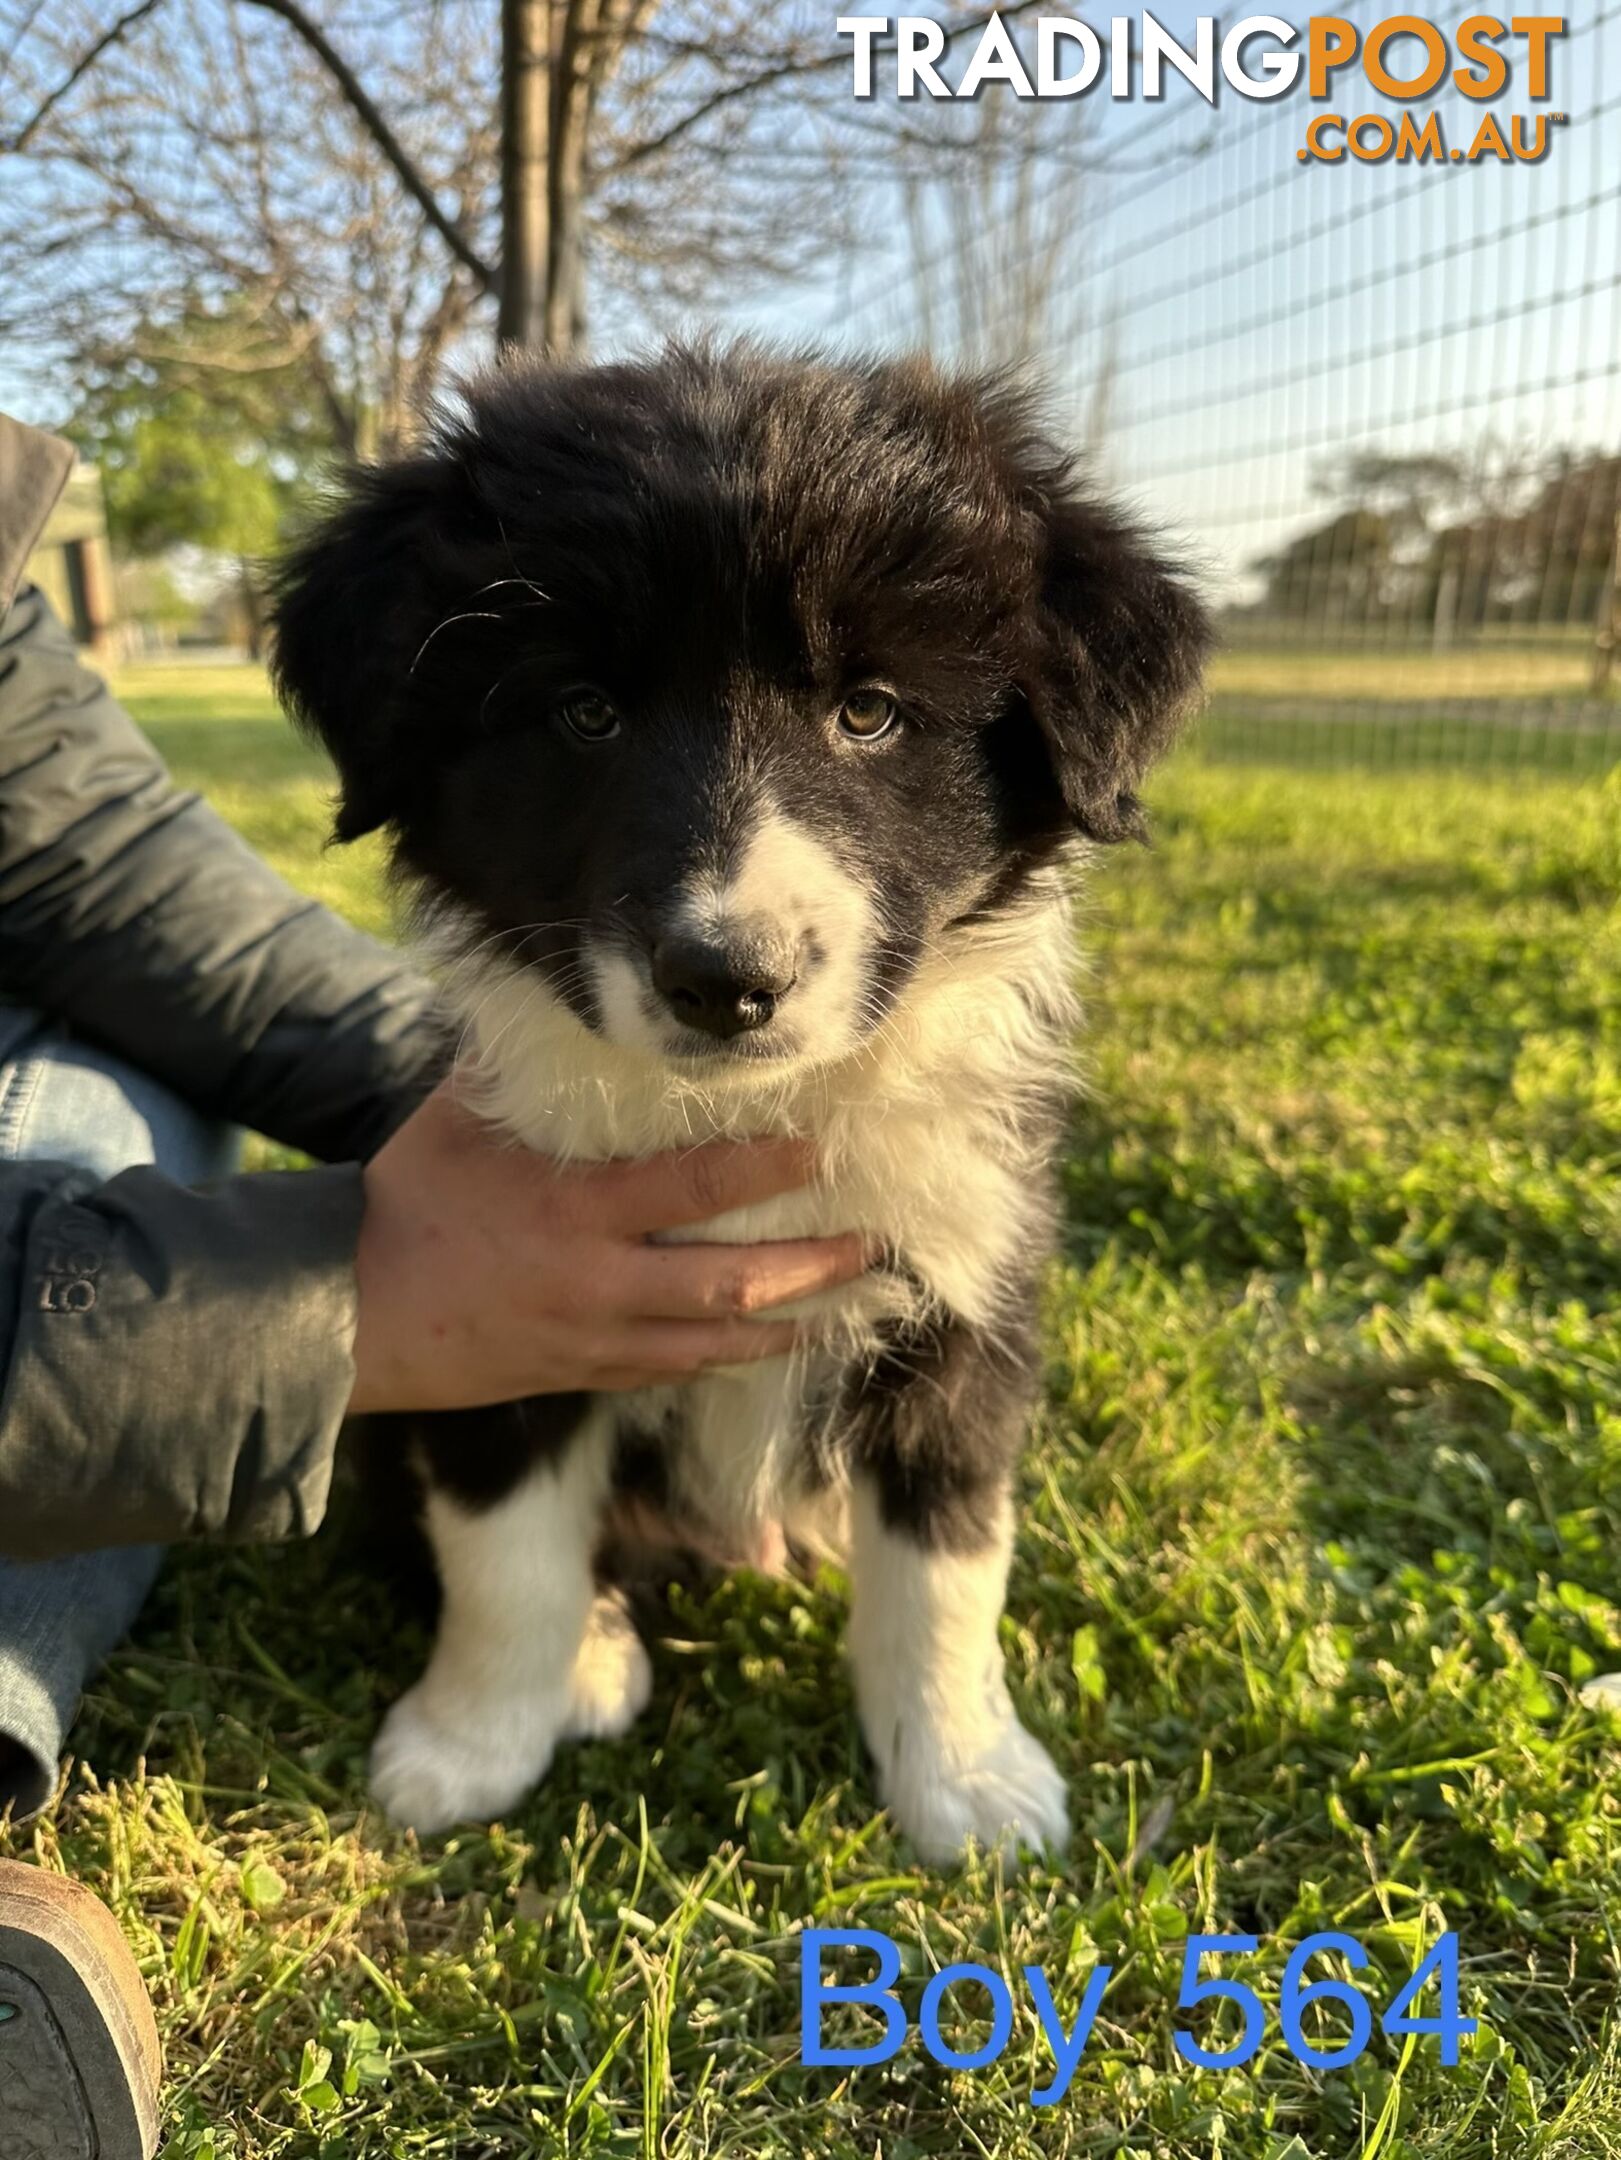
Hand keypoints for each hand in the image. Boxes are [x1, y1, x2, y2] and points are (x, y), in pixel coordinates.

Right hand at [347, 1080, 865, 1412]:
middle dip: (814, 1263)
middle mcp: (600, 1280)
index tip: (823, 1148)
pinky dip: (739, 1356)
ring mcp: (599, 1338)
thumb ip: (521, 1066)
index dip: (767, 1168)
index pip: (695, 1185)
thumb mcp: (456, 1118)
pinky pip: (682, 1371)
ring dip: (797, 1319)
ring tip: (857, 1296)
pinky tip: (783, 1340)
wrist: (350, 1314)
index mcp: (574, 1208)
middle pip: (734, 1280)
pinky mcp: (589, 1374)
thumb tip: (559, 993)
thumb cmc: (409, 1200)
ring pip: (721, 1340)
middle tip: (875, 1239)